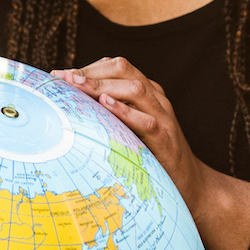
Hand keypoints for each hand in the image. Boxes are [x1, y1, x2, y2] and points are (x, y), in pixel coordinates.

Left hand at [55, 57, 208, 214]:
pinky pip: (147, 121)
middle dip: (91, 71)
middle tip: (62, 77)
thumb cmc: (152, 155)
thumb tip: (69, 107)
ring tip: (76, 85)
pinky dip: (125, 111)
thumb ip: (109, 114)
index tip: (59, 75)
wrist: (190, 183)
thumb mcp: (129, 128)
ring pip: (135, 89)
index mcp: (147, 92)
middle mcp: (156, 99)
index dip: (87, 67)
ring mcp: (163, 117)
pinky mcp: (166, 140)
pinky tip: (105, 105)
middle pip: (124, 70)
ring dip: (102, 85)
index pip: (117, 67)